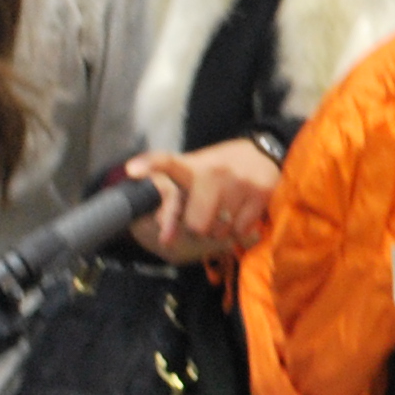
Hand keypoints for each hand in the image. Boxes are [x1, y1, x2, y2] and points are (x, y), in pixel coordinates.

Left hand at [135, 141, 280, 263]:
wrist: (263, 153)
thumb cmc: (220, 170)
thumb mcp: (195, 174)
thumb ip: (175, 203)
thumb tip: (165, 241)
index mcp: (192, 166)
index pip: (166, 162)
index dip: (149, 165)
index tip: (132, 170)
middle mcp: (214, 172)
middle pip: (195, 224)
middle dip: (197, 229)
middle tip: (204, 218)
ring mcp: (239, 182)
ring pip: (219, 231)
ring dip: (220, 230)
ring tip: (225, 211)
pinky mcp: (261, 193)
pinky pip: (241, 231)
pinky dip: (239, 230)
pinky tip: (241, 213)